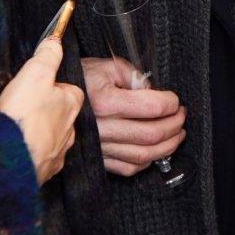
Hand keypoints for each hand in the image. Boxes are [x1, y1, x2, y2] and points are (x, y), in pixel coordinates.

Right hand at [0, 35, 82, 182]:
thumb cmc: (24, 115)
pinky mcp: (45, 169)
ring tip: (22, 128)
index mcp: (71, 104)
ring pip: (54, 137)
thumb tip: (56, 39)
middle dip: (49, 111)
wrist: (9, 157)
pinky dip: (34, 152)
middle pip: (63, 115)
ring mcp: (58, 151)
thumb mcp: (34, 74)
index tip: (39, 86)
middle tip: (28, 107)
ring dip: (41, 132)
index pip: (71, 90)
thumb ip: (47, 55)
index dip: (55, 86)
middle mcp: (70, 129)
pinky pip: (43, 158)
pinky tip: (20, 149)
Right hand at [82, 56, 186, 176]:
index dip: (171, 103)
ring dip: (168, 146)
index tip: (175, 99)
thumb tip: (152, 91)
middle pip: (152, 134)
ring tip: (178, 134)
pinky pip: (128, 168)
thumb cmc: (78, 79)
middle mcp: (103, 128)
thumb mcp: (106, 66)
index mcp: (106, 102)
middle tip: (182, 115)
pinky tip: (155, 150)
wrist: (52, 98)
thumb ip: (133, 75)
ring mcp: (101, 146)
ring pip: (144, 155)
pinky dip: (147, 161)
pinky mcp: (99, 158)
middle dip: (175, 125)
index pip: (152, 107)